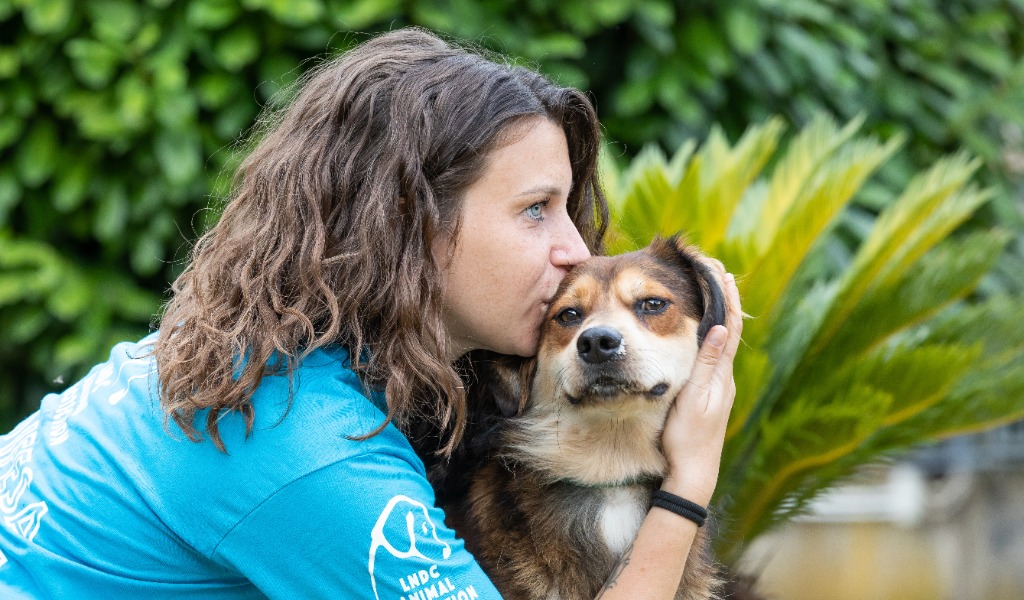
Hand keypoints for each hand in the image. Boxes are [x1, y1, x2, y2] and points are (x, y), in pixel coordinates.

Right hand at [660, 271, 741, 506]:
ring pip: (723, 343)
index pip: (729, 328)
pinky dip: (713, 335)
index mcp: (721, 375)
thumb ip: (706, 363)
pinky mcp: (710, 396)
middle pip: (730, 331)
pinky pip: (715, 356)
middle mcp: (724, 378)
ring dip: (721, 315)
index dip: (728, 300)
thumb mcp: (693, 398)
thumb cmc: (687, 438)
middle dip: (726, 301)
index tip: (723, 273)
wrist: (693, 473)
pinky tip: (708, 334)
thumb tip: (721, 328)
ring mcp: (719, 388)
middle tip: (720, 273)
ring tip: (716, 293)